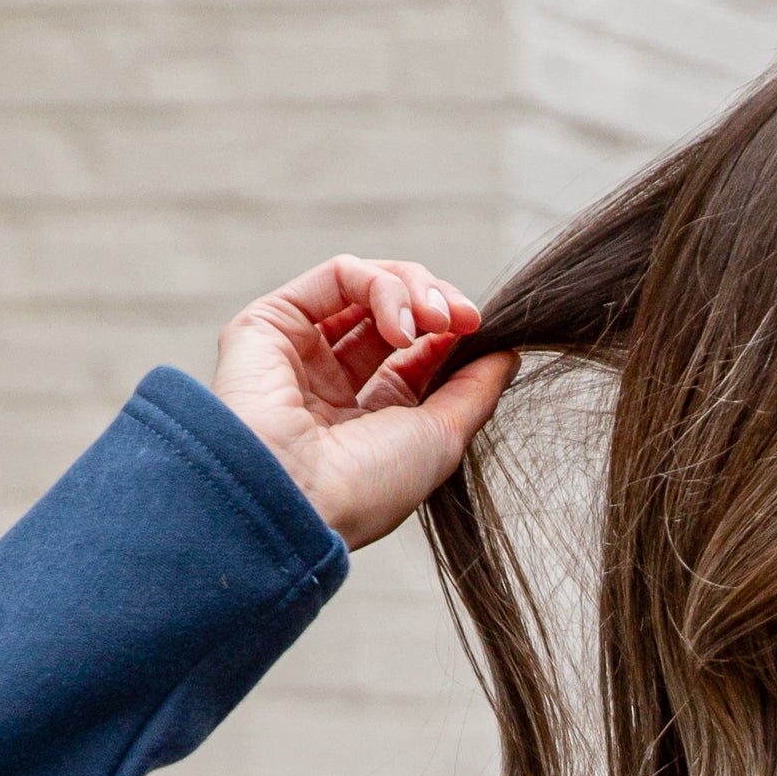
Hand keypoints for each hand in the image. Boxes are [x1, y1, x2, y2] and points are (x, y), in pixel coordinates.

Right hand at [211, 257, 517, 549]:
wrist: (298, 499)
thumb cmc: (366, 487)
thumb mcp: (441, 440)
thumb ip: (475, 393)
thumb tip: (507, 355)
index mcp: (365, 420)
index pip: (414, 356)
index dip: (450, 334)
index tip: (480, 331)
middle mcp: (329, 383)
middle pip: (392, 314)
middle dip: (437, 305)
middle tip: (465, 318)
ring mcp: (297, 351)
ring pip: (366, 285)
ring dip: (413, 290)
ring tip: (435, 319)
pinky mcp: (269, 322)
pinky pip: (338, 276)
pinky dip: (380, 285)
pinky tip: (400, 324)